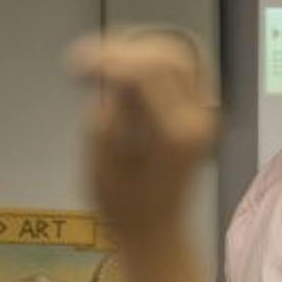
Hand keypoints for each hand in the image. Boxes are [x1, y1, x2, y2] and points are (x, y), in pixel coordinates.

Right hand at [70, 29, 216, 249]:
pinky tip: (123, 63)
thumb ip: (106, 120)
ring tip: (103, 57)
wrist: (157, 234)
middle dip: (123, 49)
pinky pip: (185, 67)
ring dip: (139, 46)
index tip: (75, 65)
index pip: (147, 74)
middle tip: (85, 59)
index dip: (107, 60)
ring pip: (182, 54)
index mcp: (177, 136)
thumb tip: (111, 80)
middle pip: (170, 55)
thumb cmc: (125, 209)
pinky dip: (153, 56)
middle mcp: (200, 121)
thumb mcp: (102, 167)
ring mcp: (206, 115)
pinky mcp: (200, 111)